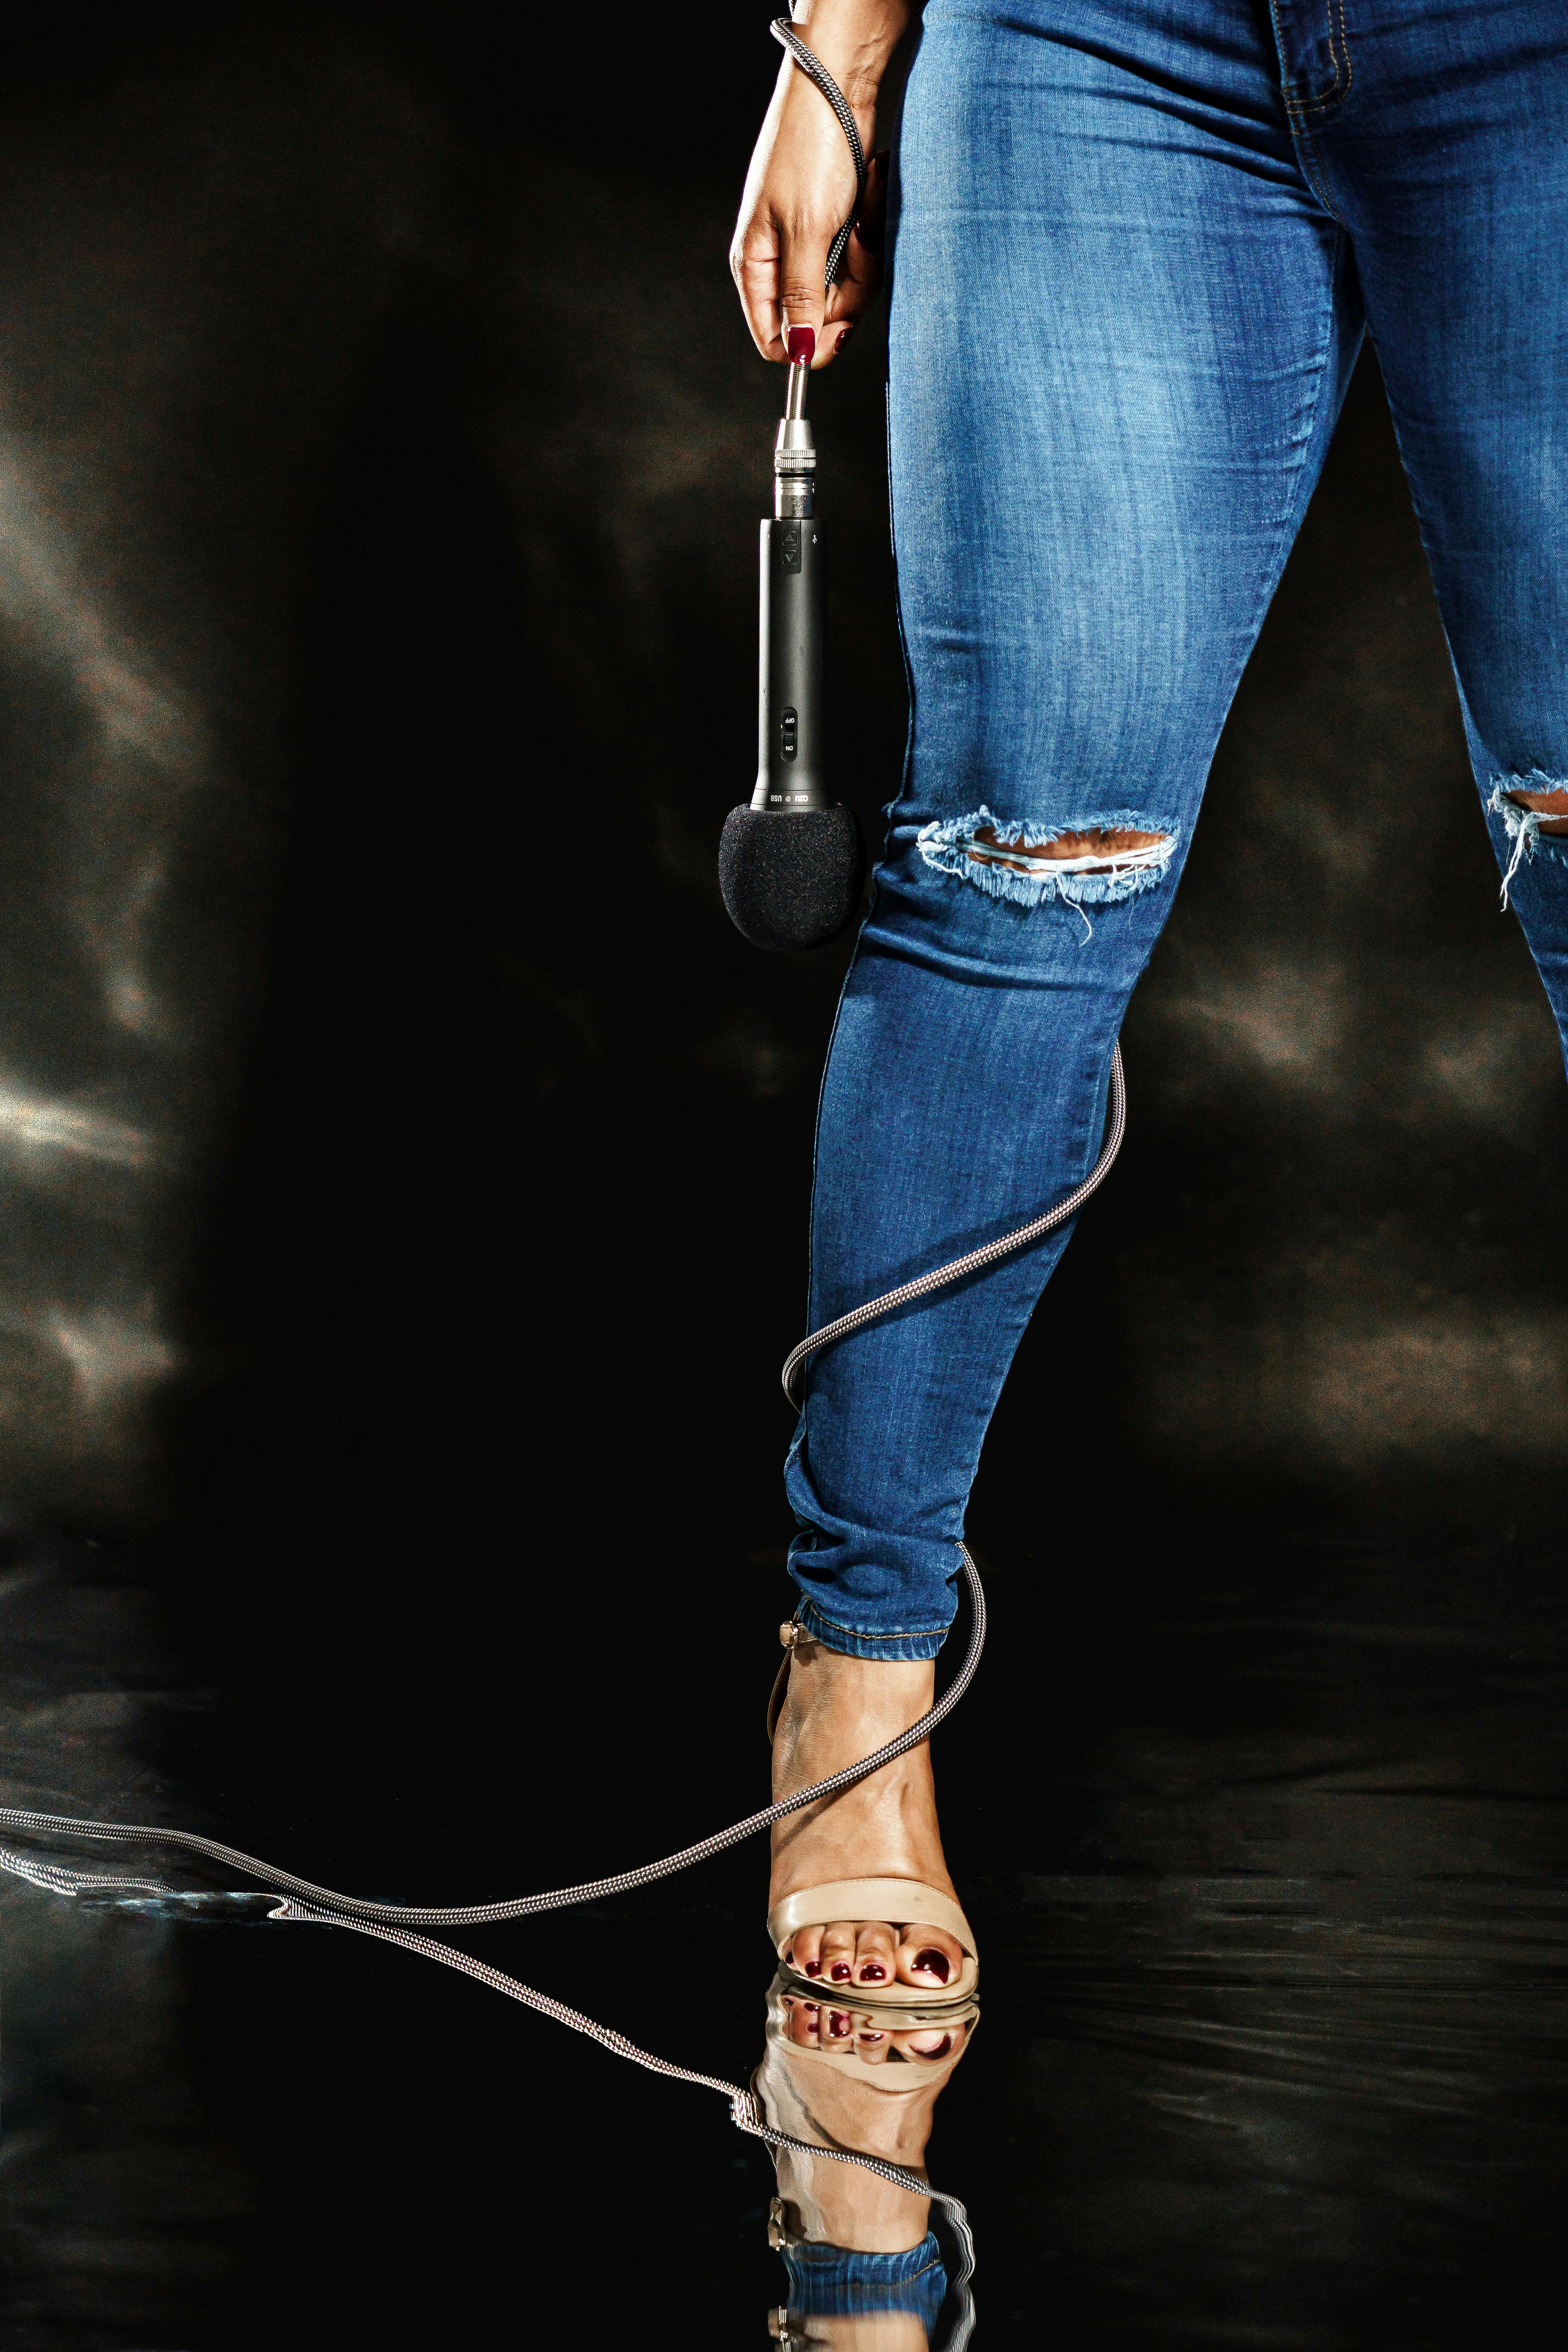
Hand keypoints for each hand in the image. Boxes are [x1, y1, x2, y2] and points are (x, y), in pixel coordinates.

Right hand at [730, 8, 901, 369]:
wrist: (840, 87)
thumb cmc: (811, 149)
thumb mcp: (806, 232)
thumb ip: (801, 297)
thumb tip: (797, 350)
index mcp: (755, 266)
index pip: (773, 338)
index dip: (806, 342)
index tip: (837, 326)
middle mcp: (781, 262)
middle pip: (819, 319)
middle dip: (848, 289)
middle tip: (855, 243)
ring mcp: (812, 246)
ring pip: (847, 291)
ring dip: (865, 258)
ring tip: (862, 211)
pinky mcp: (839, 230)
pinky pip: (862, 260)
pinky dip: (871, 234)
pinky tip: (868, 196)